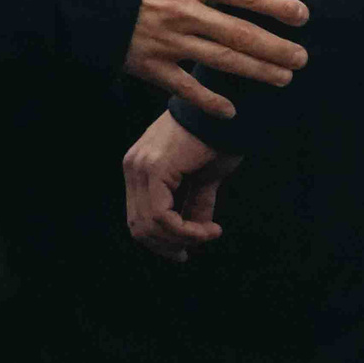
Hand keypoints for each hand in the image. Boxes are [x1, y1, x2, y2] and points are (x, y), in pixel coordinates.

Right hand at [121, 0, 308, 117]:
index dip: (277, 6)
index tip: (302, 16)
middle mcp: (183, 10)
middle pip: (241, 34)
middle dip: (276, 48)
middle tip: (302, 58)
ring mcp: (166, 40)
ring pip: (221, 60)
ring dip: (256, 72)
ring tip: (283, 78)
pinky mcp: (148, 64)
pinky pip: (184, 87)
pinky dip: (208, 101)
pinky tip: (231, 111)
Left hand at [124, 110, 242, 259]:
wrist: (230, 109)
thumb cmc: (219, 137)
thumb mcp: (204, 178)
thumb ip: (195, 203)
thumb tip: (194, 234)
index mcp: (140, 166)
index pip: (138, 216)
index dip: (160, 241)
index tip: (184, 253)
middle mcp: (134, 165)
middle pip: (139, 225)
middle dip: (168, 245)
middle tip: (192, 250)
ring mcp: (140, 165)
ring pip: (150, 225)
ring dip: (182, 238)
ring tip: (209, 233)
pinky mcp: (154, 168)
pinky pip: (161, 216)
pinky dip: (185, 231)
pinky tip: (209, 229)